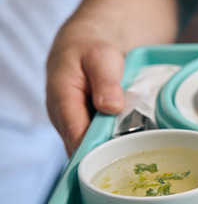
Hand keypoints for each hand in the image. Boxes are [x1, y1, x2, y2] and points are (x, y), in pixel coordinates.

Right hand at [46, 35, 125, 155]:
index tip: (117, 156)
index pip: (75, 134)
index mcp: (62, 99)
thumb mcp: (101, 59)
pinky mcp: (78, 125)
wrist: (81, 47)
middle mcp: (60, 117)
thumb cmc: (90, 51)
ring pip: (85, 146)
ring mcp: (68, 123)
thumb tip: (112, 108)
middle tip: (132, 156)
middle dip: (104, 154)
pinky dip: (107, 142)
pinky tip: (126, 142)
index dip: (95, 150)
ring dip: (106, 150)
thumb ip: (106, 82)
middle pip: (80, 146)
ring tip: (132, 150)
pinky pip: (91, 140)